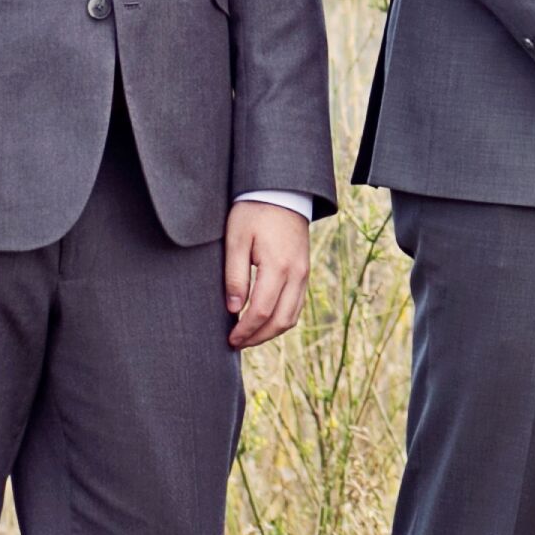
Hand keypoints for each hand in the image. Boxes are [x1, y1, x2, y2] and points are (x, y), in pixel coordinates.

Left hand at [224, 202, 311, 349]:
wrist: (282, 192)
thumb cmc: (254, 213)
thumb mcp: (236, 240)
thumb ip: (235, 276)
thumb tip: (233, 309)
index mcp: (278, 266)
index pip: (261, 310)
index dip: (245, 330)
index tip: (230, 338)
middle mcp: (296, 274)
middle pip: (280, 320)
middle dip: (257, 337)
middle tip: (236, 343)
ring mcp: (304, 274)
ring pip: (291, 316)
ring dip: (270, 332)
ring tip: (248, 336)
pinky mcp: (304, 272)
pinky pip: (296, 305)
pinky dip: (281, 319)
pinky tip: (263, 320)